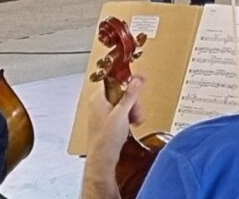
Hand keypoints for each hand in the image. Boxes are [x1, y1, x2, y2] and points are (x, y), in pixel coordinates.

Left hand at [85, 76, 144, 190]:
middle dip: (134, 102)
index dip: (128, 82)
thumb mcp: (122, 113)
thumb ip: (131, 95)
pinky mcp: (108, 121)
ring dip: (133, 110)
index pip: (115, 81)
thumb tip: (137, 79)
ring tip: (136, 120)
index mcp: (98, 97)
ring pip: (124, 103)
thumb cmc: (106, 138)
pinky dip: (129, 116)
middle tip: (137, 112)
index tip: (140, 82)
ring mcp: (103, 112)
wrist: (103, 159)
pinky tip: (132, 124)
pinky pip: (122, 113)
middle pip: (122, 93)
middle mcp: (99, 103)